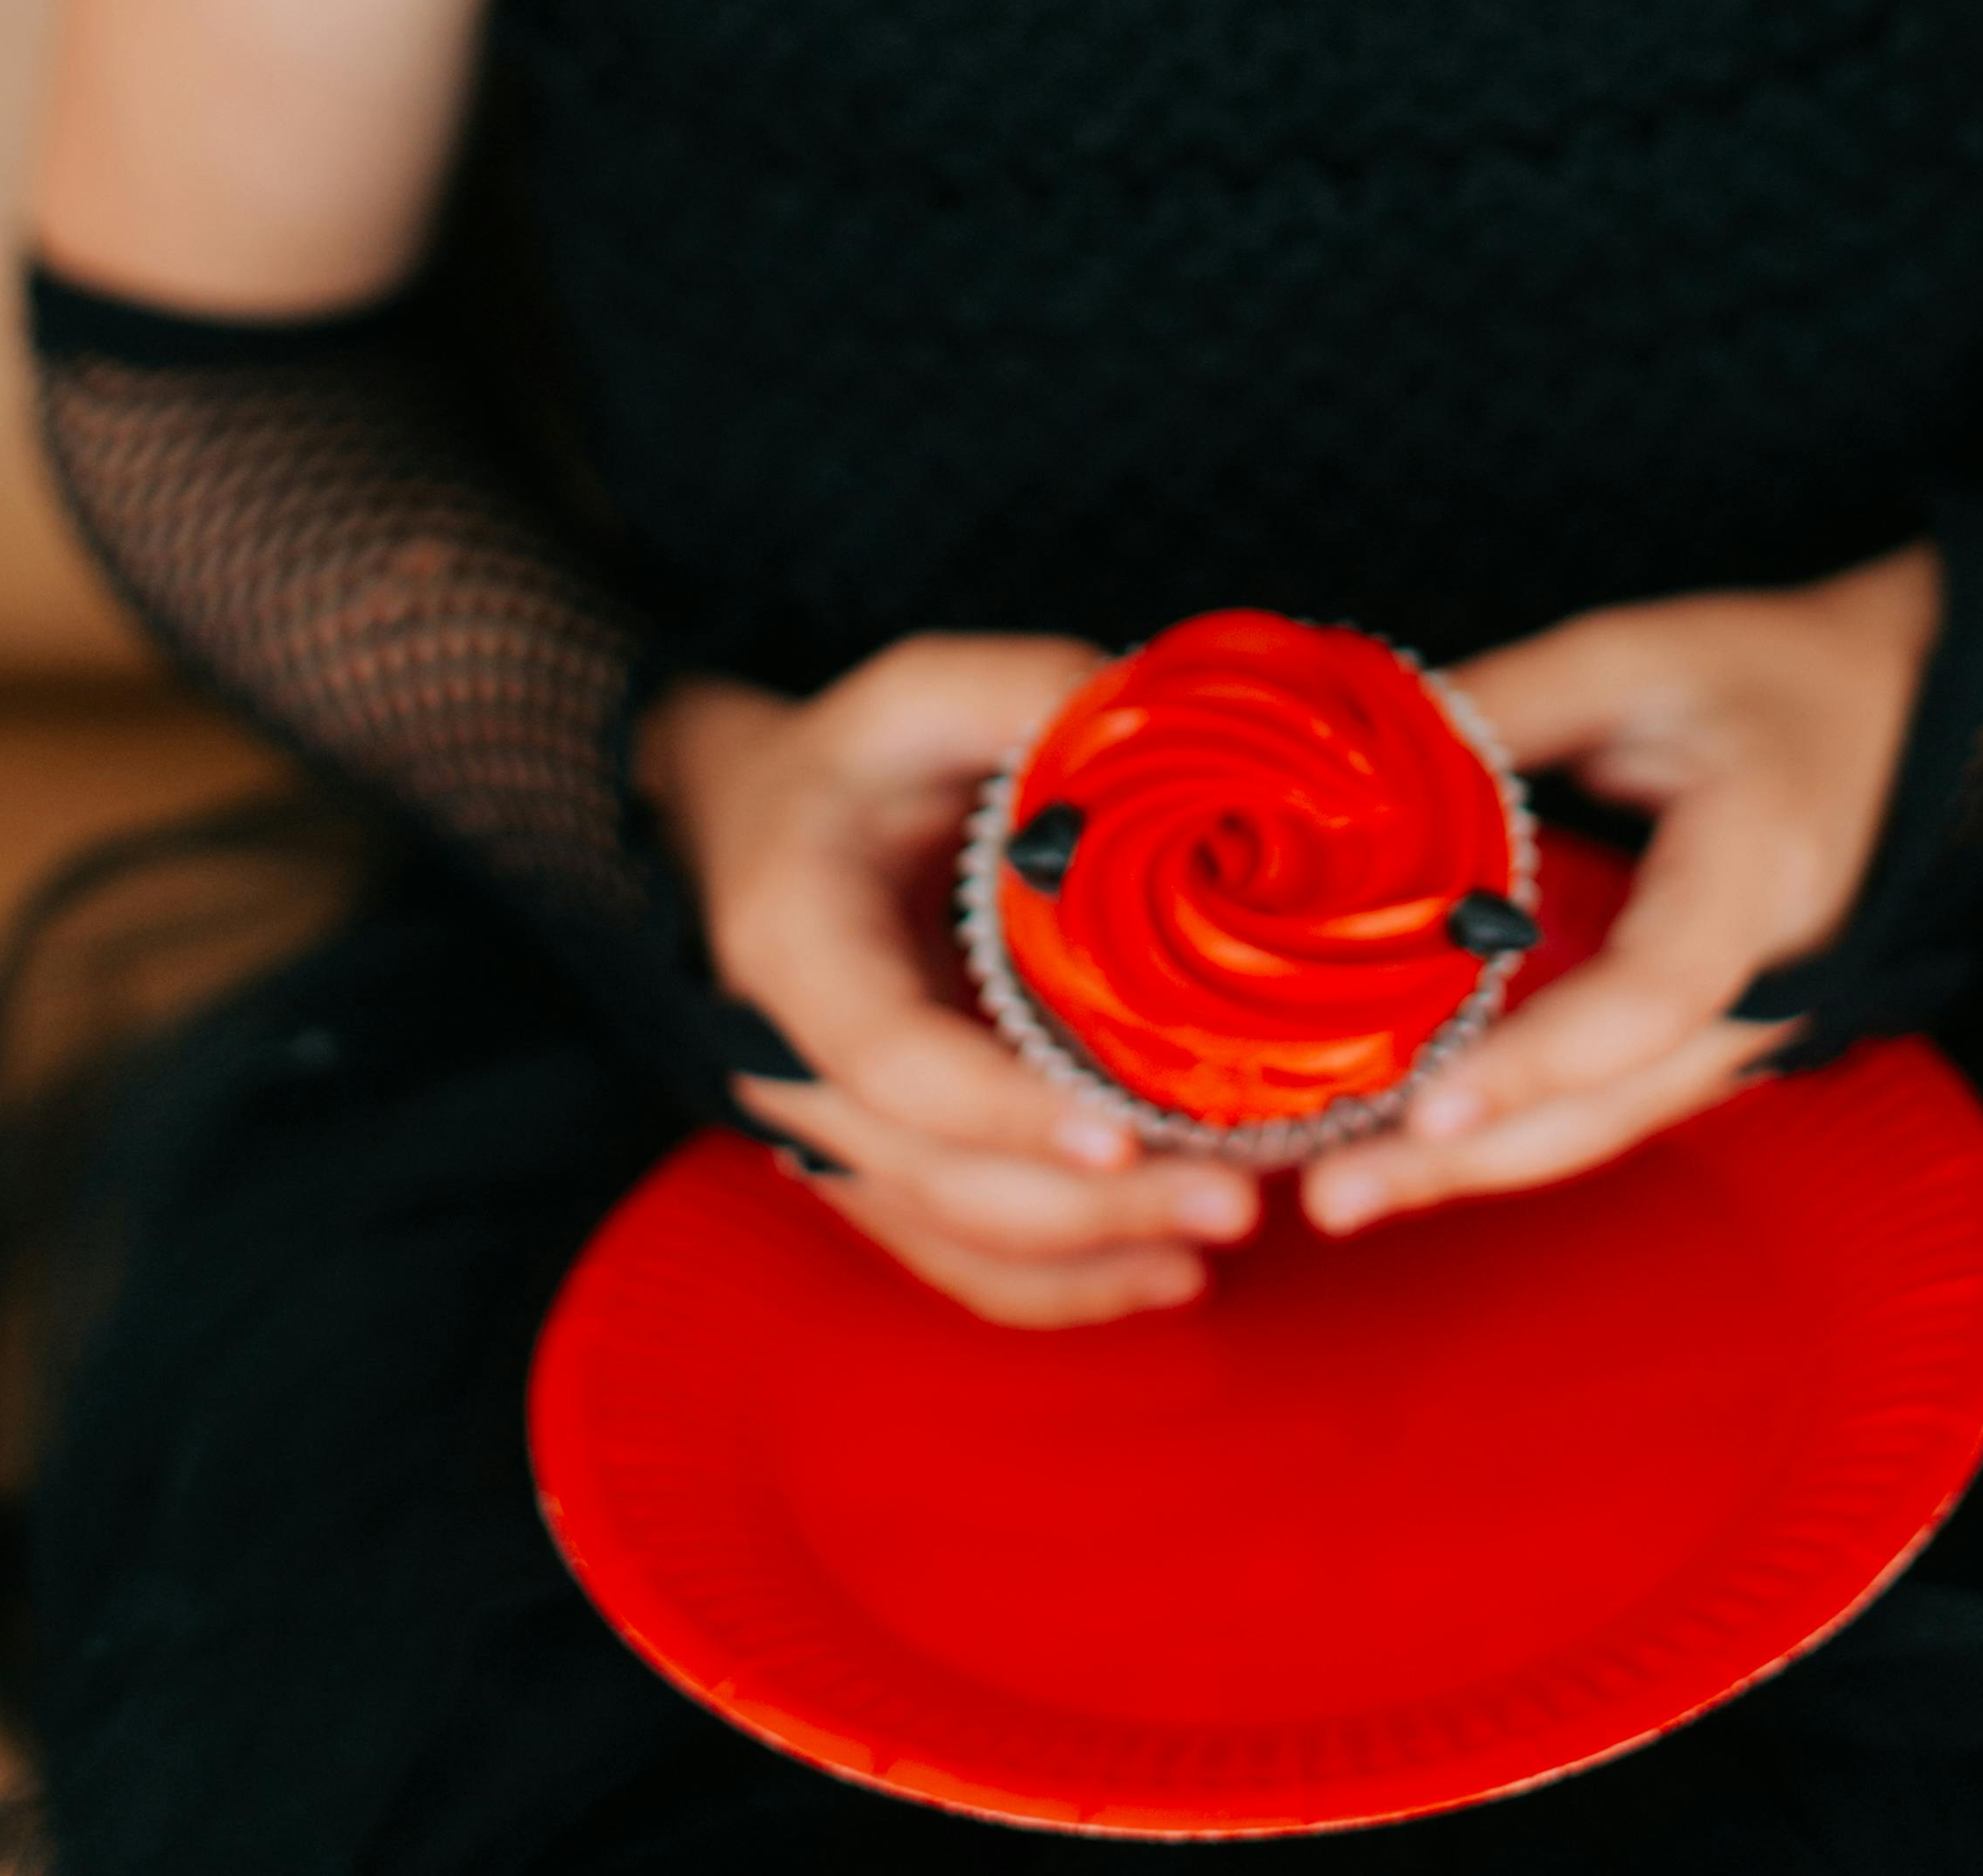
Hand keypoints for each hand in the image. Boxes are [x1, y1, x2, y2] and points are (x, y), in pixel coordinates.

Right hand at [635, 634, 1262, 1324]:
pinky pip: (964, 1263)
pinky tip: (1172, 1277)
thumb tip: (1175, 724)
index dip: (1005, 1110)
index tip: (1121, 1136)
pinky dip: (1067, 1288)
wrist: (742, 835)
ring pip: (961, 1239)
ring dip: (1097, 1257)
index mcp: (800, 946)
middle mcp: (802, 1070)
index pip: (896, 1059)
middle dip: (1096, 1207)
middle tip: (1240, 1200)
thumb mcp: (916, 694)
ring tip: (1227, 1232)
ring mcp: (838, 1138)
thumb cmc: (843, 763)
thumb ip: (1028, 697)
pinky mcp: (883, 1174)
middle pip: (946, 1179)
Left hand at [1301, 552, 1941, 1237]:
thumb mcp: (1641, 653)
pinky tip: (1413, 1142)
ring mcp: (1746, 1028)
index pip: (1649, 996)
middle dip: (1468, 1162)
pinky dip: (1514, 1127)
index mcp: (1755, 879)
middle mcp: (1764, 988)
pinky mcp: (1714, 1035)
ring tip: (1341, 1188)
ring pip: (1606, 1125)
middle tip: (1330, 1195)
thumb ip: (1508, 703)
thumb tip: (1363, 754)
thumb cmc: (1779, 674)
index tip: (1430, 1107)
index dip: (1539, 1059)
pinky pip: (1611, 1101)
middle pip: (1612, 1107)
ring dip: (1477, 1163)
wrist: (1900, 714)